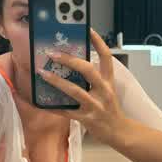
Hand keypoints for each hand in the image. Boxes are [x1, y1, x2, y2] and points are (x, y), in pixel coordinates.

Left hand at [38, 28, 127, 144]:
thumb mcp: (107, 90)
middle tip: (53, 53)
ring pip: (75, 90)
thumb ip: (94, 79)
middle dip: (70, 60)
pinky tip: (41, 102)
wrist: (119, 132)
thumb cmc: (110, 108)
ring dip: (57, 81)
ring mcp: (95, 105)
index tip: (88, 29)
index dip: (98, 42)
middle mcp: (104, 90)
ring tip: (43, 73)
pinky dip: (53, 106)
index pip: (106, 56)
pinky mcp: (87, 119)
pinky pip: (66, 111)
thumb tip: (72, 65)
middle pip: (88, 70)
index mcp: (109, 81)